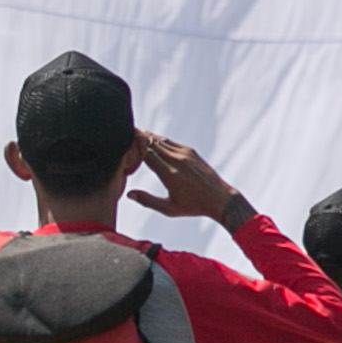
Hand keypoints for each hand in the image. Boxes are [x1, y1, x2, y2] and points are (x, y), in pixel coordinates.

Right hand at [125, 134, 246, 223]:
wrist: (220, 198)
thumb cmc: (194, 206)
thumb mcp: (169, 209)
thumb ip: (148, 201)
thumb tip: (129, 194)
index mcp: (170, 174)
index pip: (146, 154)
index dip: (133, 147)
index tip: (121, 143)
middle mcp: (177, 160)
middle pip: (152, 143)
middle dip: (137, 137)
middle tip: (124, 133)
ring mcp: (185, 154)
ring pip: (161, 140)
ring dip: (147, 136)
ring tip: (134, 133)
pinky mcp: (191, 152)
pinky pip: (170, 142)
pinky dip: (158, 140)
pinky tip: (151, 140)